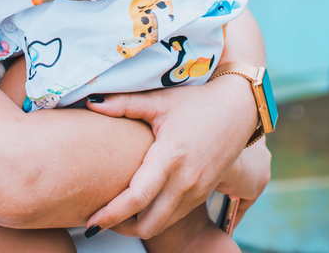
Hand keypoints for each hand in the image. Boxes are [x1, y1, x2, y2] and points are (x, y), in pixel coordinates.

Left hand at [82, 75, 259, 237]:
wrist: (238, 110)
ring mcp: (197, 191)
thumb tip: (91, 104)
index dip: (111, 214)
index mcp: (170, 157)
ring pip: (162, 224)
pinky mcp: (203, 194)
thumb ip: (124, 104)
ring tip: (114, 217)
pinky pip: (174, 217)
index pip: (137, 198)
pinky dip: (155, 219)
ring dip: (138, 226)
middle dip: (120, 228)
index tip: (90, 222)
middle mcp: (185, 181)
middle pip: (149, 223)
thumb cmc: (196, 102)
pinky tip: (139, 209)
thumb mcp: (160, 101)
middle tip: (96, 222)